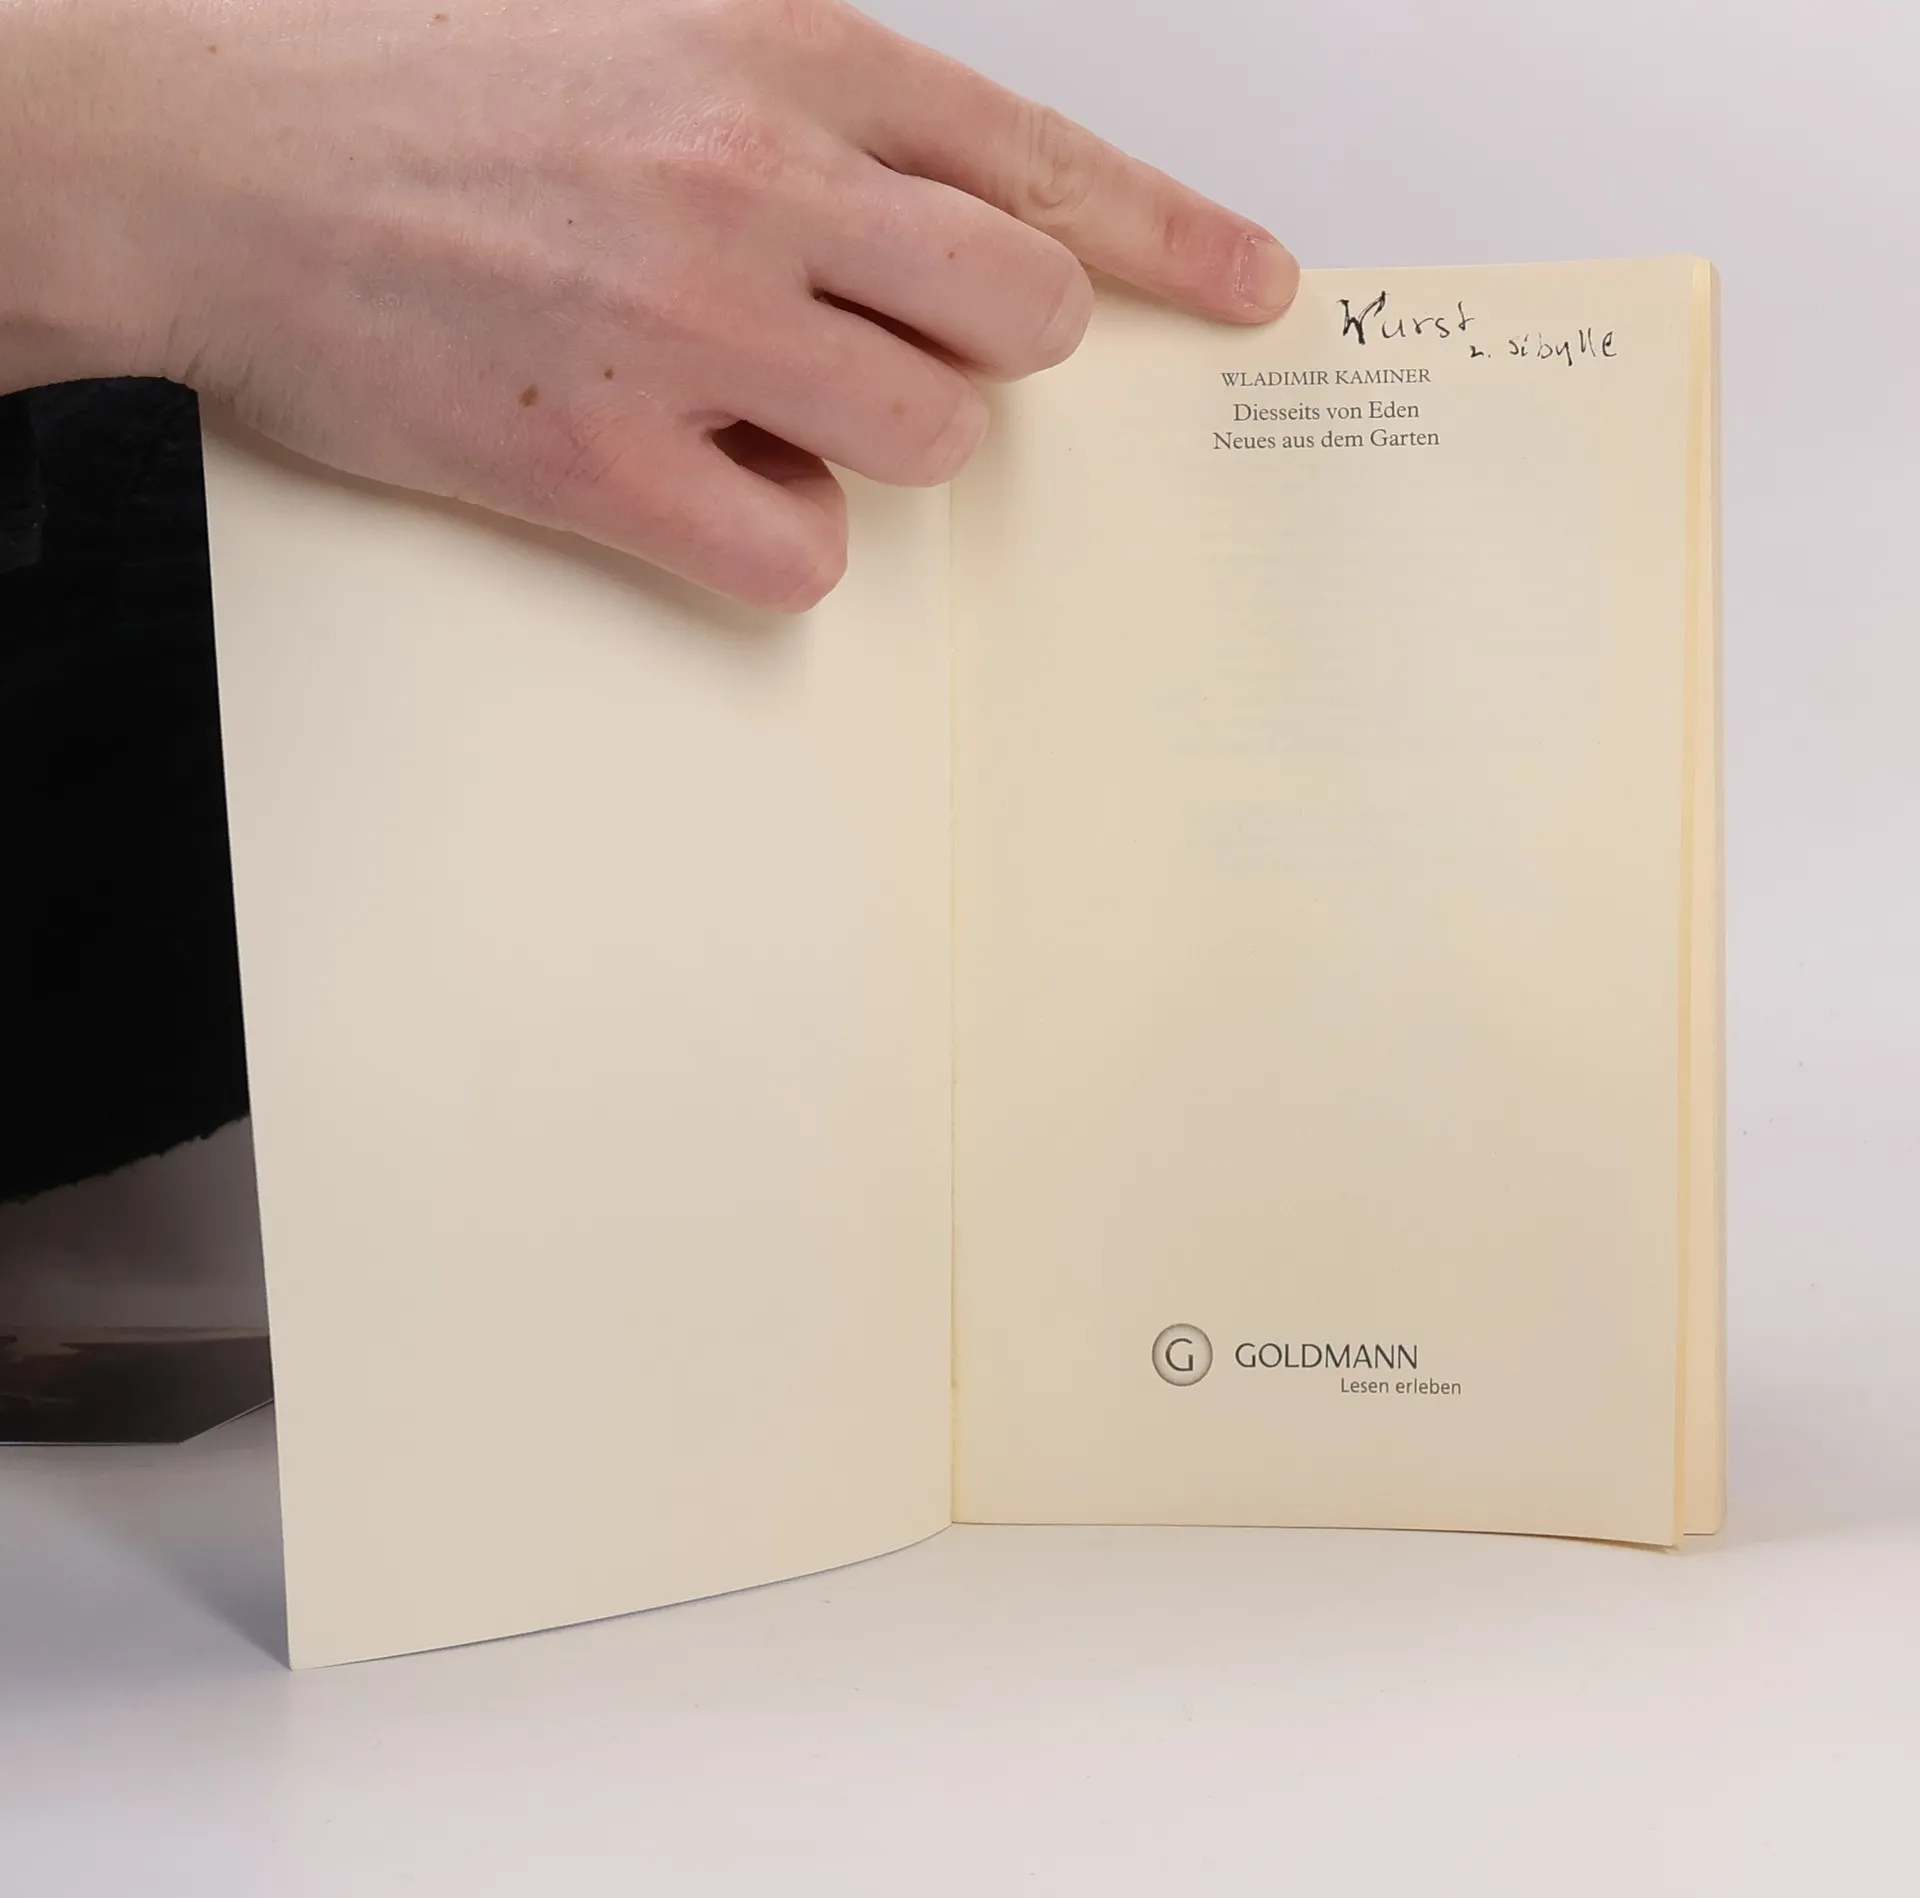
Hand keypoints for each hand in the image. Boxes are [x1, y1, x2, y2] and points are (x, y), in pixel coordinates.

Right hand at [1, 0, 1297, 606]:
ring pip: (925, 448)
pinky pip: (801, 561)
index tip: (1257, 288)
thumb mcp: (643, 27)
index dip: (1175, 236)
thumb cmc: (421, 92)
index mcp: (779, 56)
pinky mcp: (596, 462)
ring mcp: (681, 330)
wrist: (206, 158)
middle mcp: (753, 183)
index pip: (1043, 158)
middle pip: (1022, 323)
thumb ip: (812, 110)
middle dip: (982, 352)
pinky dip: (771, 543)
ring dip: (866, 445)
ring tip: (741, 400)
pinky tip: (686, 483)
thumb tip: (940, 223)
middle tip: (887, 348)